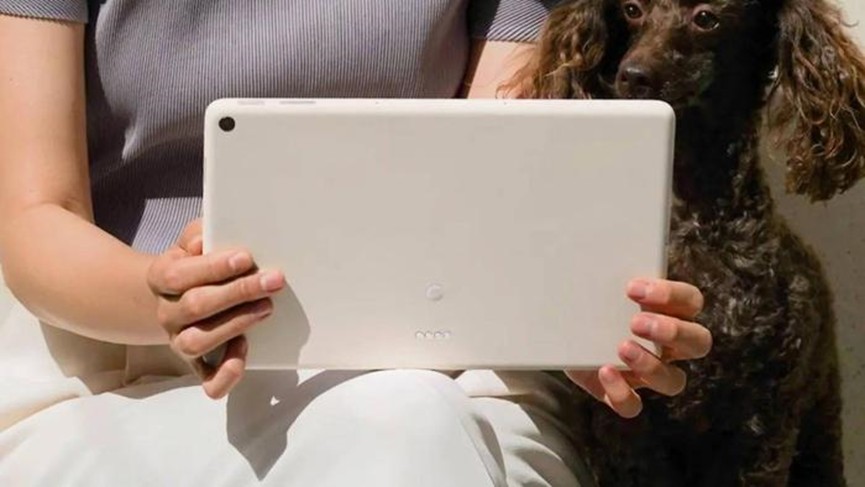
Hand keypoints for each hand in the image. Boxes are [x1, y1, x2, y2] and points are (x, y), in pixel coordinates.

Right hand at [146, 219, 284, 398]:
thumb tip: (204, 242)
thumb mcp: (192, 241)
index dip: (214, 268)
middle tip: (273, 281)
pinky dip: (226, 374)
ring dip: (236, 324)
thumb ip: (198, 234)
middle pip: (196, 306)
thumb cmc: (195, 263)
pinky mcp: (197, 364)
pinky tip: (244, 354)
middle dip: (239, 292)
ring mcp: (180, 340)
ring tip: (266, 307)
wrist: (176, 295)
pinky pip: (207, 380)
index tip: (246, 258)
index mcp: (161, 278)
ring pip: (198, 341)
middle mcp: (167, 313)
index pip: (180, 275)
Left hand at [565, 278, 710, 417]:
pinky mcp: (623, 394)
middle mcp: (668, 345)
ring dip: (650, 365)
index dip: (671, 295)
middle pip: (698, 342)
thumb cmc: (587, 302)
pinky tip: (603, 372)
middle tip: (636, 322)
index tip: (633, 287)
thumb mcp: (596, 284)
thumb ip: (605, 271)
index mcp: (669, 311)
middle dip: (671, 331)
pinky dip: (621, 393)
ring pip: (673, 381)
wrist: (558, 331)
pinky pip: (633, 406)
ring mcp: (648, 373)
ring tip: (622, 348)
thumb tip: (589, 248)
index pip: (691, 301)